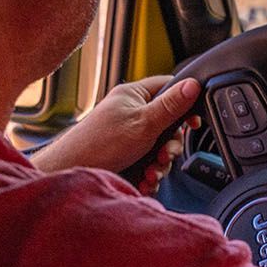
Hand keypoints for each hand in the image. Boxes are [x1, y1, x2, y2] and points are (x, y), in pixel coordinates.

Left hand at [30, 75, 200, 190]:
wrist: (72, 171)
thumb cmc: (100, 143)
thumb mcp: (143, 122)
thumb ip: (170, 105)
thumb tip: (193, 85)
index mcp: (134, 95)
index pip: (168, 87)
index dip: (185, 102)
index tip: (193, 121)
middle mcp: (131, 113)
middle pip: (168, 124)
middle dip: (170, 145)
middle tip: (164, 154)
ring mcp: (128, 135)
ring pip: (159, 147)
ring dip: (160, 164)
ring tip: (151, 172)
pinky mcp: (126, 155)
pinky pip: (148, 162)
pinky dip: (150, 173)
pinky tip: (145, 181)